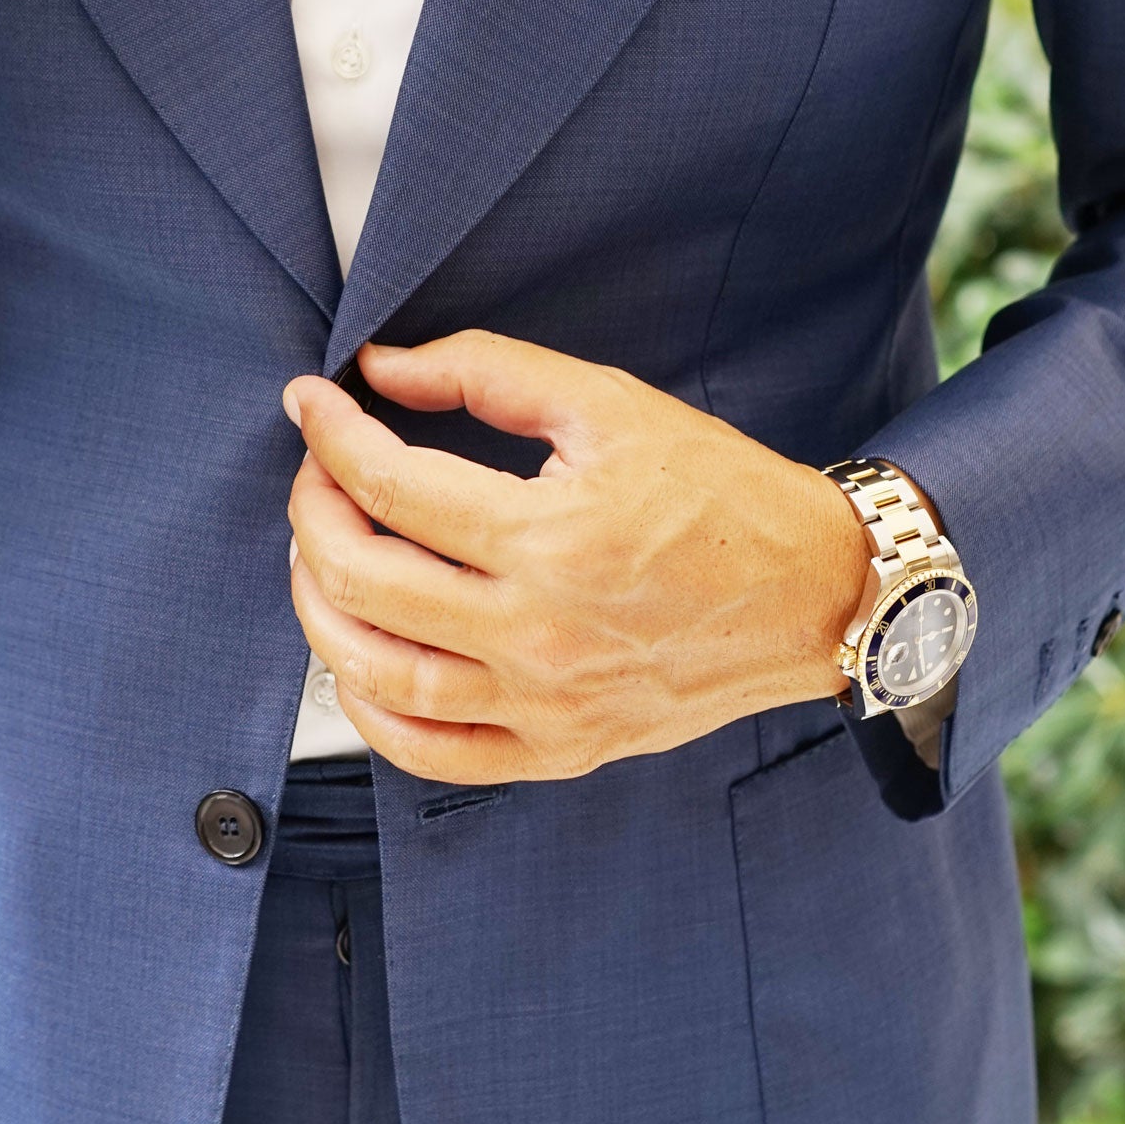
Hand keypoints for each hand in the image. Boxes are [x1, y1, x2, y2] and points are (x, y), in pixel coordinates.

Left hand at [283, 332, 873, 783]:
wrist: (813, 594)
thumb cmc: (719, 493)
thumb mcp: (610, 405)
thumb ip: (486, 372)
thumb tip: (380, 369)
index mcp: (550, 536)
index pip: (390, 484)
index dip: (329, 435)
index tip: (310, 404)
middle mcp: (539, 631)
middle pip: (362, 581)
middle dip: (313, 515)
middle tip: (317, 476)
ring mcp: (546, 704)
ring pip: (378, 676)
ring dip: (321, 611)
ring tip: (323, 559)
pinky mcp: (560, 750)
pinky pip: (432, 754)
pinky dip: (370, 712)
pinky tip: (359, 658)